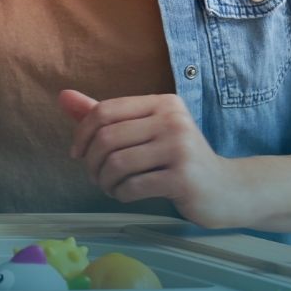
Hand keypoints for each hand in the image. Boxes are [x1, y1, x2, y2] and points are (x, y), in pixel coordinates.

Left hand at [62, 89, 245, 228]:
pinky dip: (120, 193)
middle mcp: (172, 120)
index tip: (77, 154)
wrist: (227, 189)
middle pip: (107, 138)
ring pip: (117, 163)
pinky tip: (125, 195)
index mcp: (162, 103)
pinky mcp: (183, 177)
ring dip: (104, 181)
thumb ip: (105, 115)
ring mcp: (180, 148)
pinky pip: (133, 185)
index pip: (104, 111)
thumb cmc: (178, 158)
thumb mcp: (144, 131)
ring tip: (110, 187)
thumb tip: (63, 96)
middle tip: (95, 177)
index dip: (81, 134)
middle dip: (91, 162)